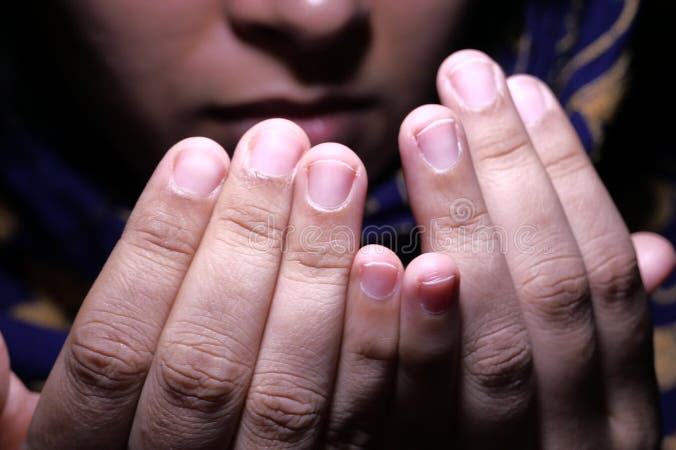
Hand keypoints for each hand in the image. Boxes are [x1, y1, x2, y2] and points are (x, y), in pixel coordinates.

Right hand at [15, 119, 462, 448]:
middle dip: (249, 244)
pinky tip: (417, 271)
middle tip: (287, 144)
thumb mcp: (43, 439)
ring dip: (322, 281)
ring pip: (293, 399)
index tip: (199, 155)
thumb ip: (5, 393)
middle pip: (209, 368)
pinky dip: (394, 350)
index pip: (115, 352)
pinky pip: (370, 430)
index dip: (156, 249)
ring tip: (342, 177)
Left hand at [392, 50, 675, 447]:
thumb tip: (653, 249)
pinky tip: (387, 255)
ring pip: (496, 348)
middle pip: (553, 297)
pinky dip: (408, 336)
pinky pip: (411, 418)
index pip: (607, 279)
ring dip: (466, 227)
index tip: (523, 93)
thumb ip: (599, 329)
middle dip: (513, 182)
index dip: (568, 180)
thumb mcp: (583, 398)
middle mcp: (582, 443)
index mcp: (620, 409)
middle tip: (461, 90)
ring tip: (422, 128)